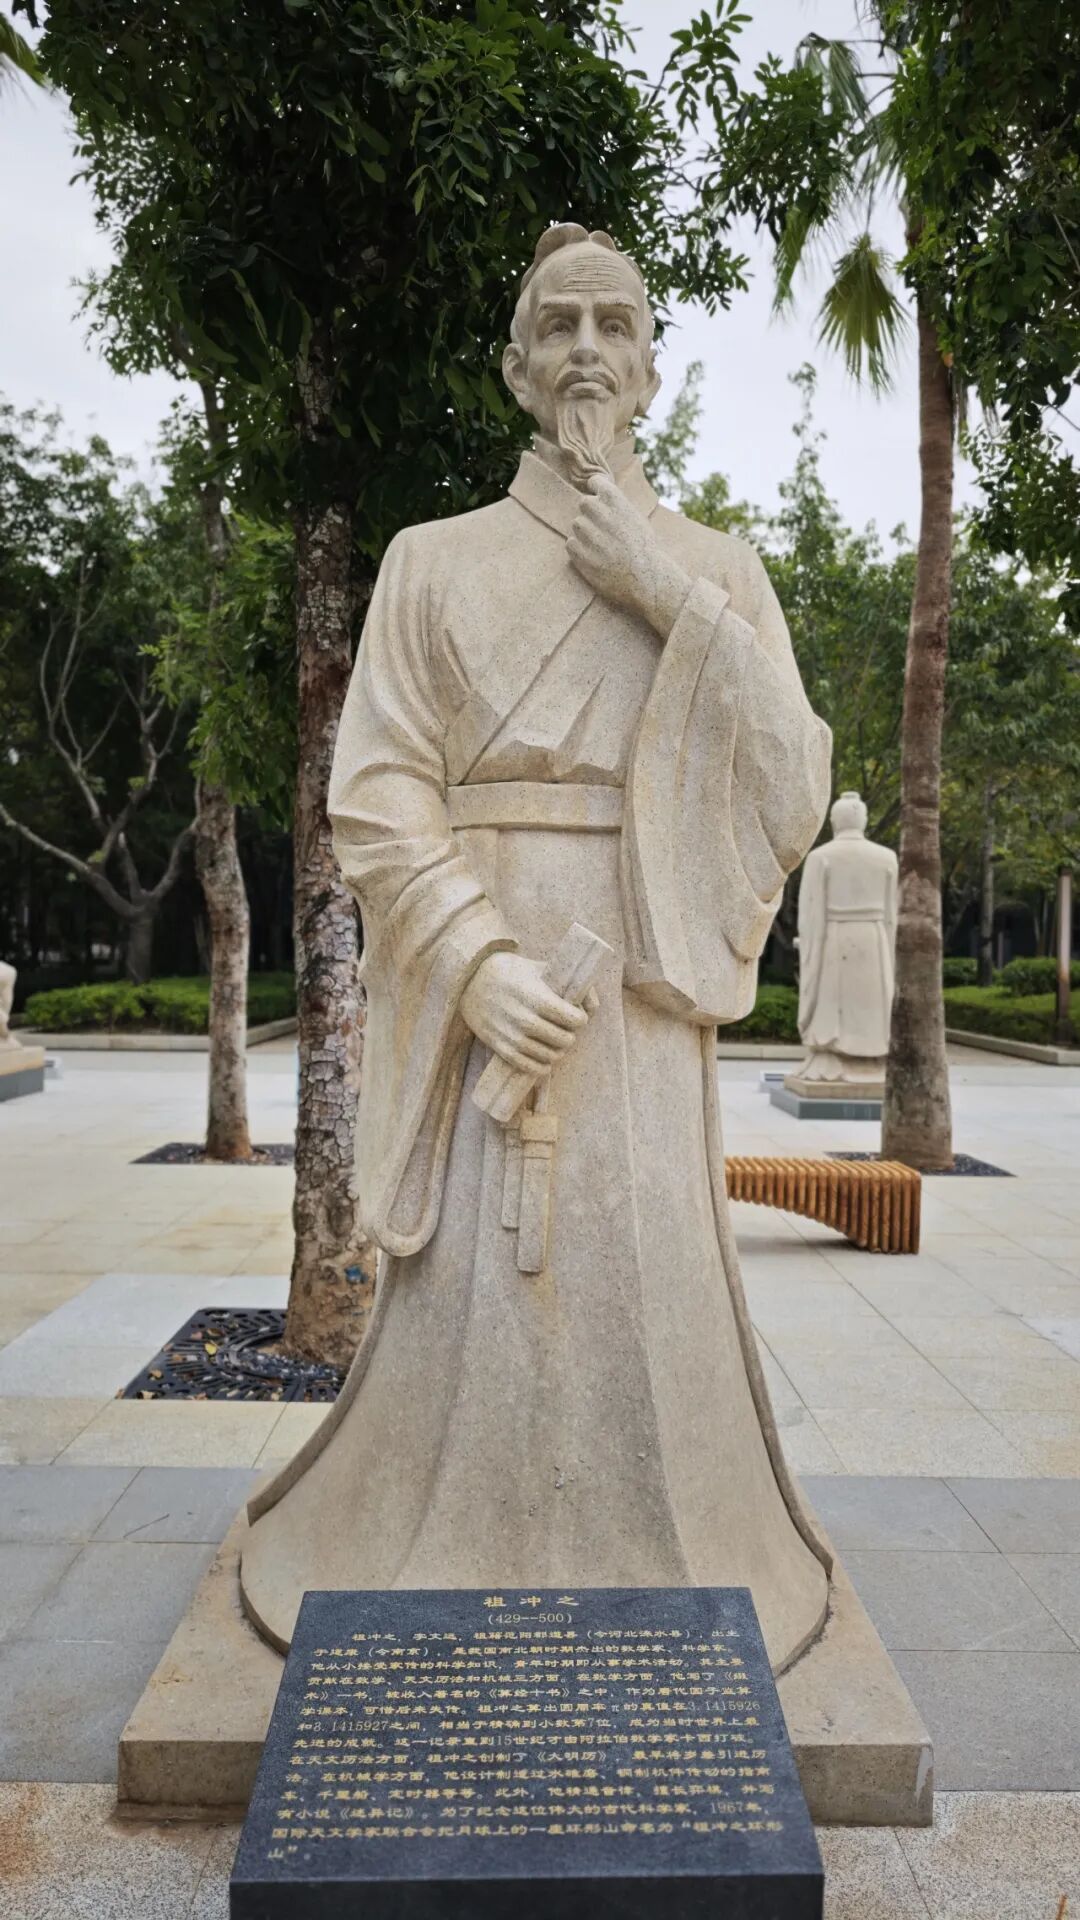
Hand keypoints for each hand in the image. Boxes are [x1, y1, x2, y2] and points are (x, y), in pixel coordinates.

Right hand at [460, 951, 587, 1076]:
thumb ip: (570, 985)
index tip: (576, 1015)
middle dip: (570, 1035)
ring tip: (556, 1043)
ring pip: (550, 1056)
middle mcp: (525, 1020)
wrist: (470, 980)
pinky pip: (530, 1067)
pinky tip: (545, 1059)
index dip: (580, 1018)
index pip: (575, 1020)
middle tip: (566, 1029)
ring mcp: (512, 1036)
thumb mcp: (541, 969)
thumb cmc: (511, 972)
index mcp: (538, 998)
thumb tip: (592, 1007)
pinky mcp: (501, 1048)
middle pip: (565, 1040)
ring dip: (558, 1051)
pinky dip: (542, 1066)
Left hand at [566, 475, 691, 638]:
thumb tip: (601, 495)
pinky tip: (593, 556)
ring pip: (577, 524)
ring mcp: (590, 535)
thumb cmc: (645, 551)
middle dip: (591, 513)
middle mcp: (601, 515)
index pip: (596, 482)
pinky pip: (570, 544)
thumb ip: (618, 506)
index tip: (598, 495)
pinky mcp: (581, 555)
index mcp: (617, 502)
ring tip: (601, 546)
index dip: (596, 489)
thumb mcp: (637, 520)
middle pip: (584, 503)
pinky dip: (578, 549)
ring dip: (585, 533)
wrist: (646, 580)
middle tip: (601, 528)